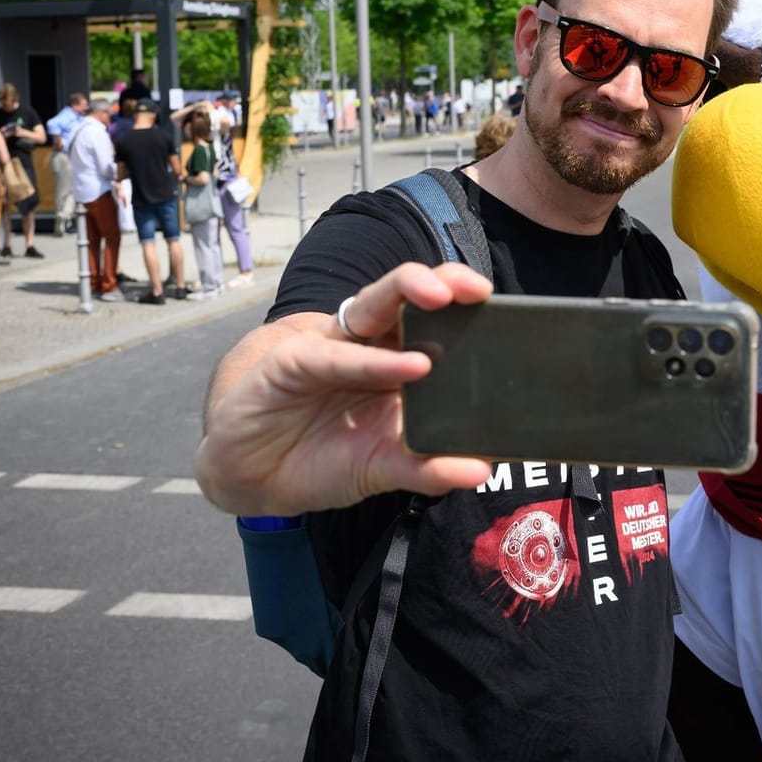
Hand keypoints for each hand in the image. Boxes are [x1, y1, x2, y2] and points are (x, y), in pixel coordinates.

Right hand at [194, 262, 494, 515]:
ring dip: (409, 292)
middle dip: (445, 283)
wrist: (253, 477)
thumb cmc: (324, 459)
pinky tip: (408, 366)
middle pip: (410, 299)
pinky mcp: (295, 361)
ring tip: (444, 298)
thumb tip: (480, 471)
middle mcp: (369, 345)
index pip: (436, 322)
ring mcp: (333, 347)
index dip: (466, 309)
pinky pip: (336, 356)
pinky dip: (372, 361)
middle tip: (477, 290)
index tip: (508, 312)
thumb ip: (428, 468)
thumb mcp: (384, 468)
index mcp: (396, 362)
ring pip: (374, 304)